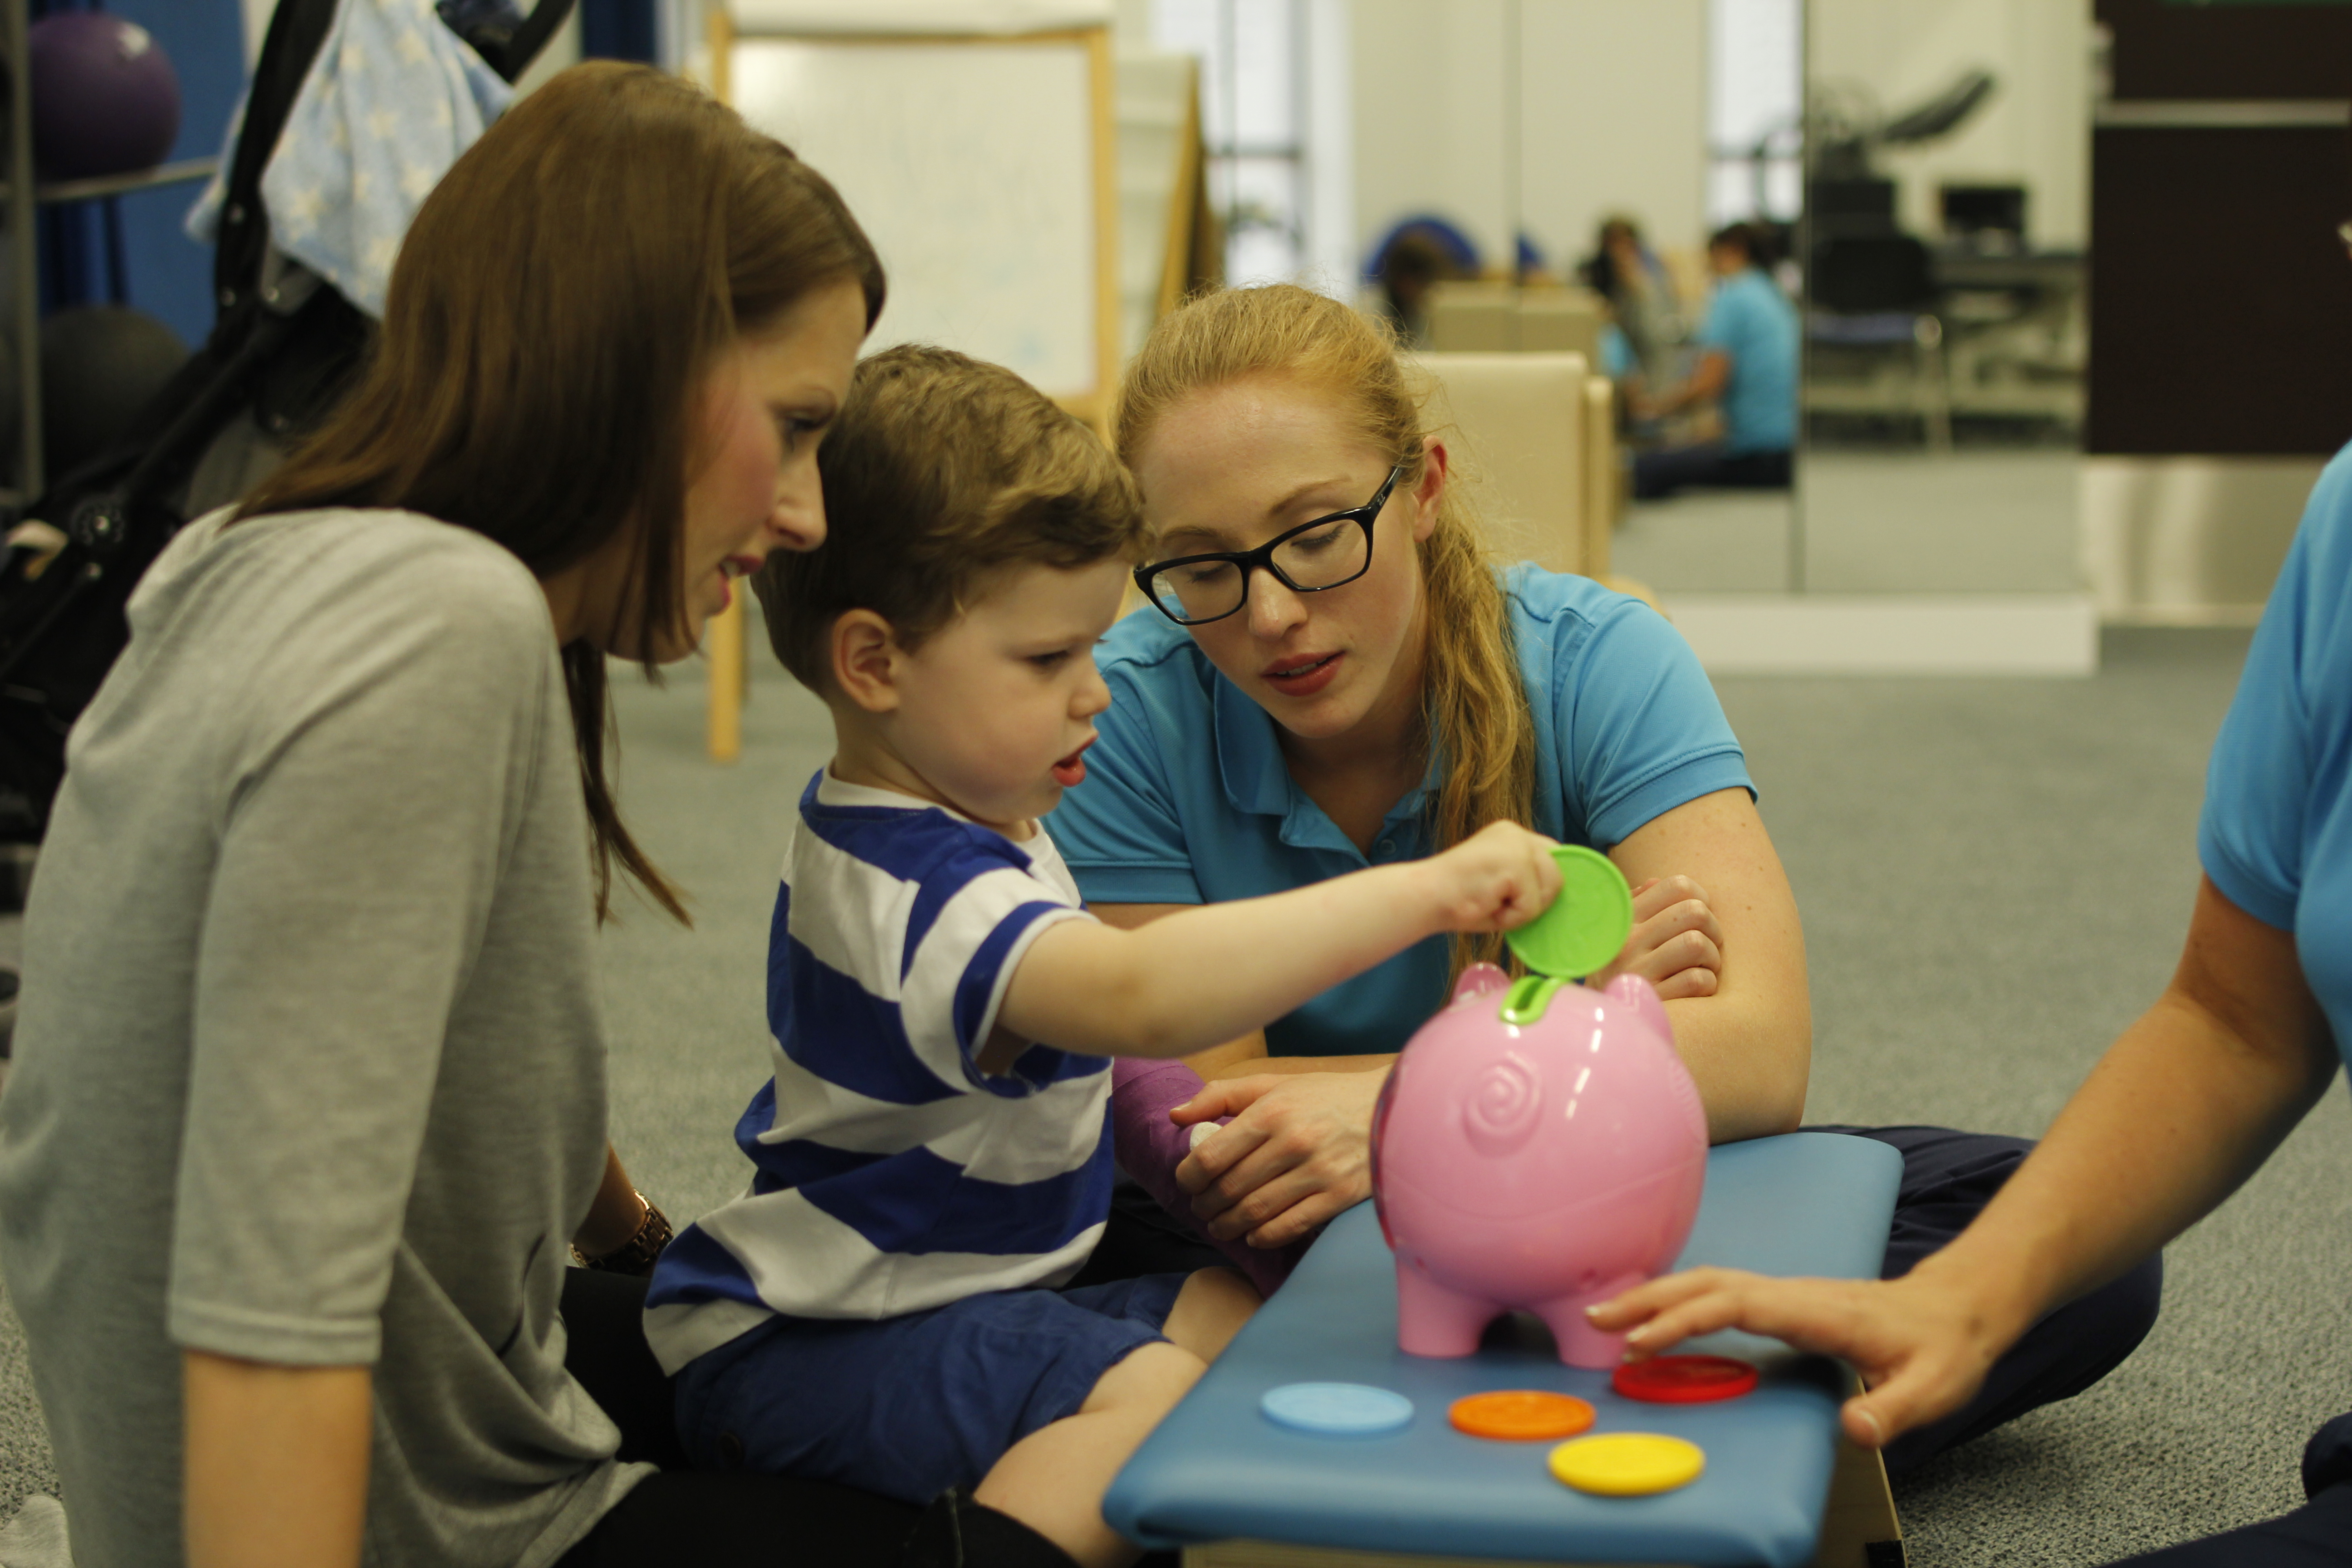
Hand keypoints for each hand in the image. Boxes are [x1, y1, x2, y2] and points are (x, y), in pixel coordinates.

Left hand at [1168, 1070, 1385, 1247]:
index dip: (1189, 1176)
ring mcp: (1317, 1172)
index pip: (1212, 1155)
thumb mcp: (1274, 1084)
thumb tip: (1176, 1116)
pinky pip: (1289, 1226)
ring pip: (1255, 1212)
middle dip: (1206, 1204)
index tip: (1187, 1181)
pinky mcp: (1338, 1196)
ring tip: (1220, 1225)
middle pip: (1229, 1188)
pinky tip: (1253, 1234)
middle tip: (1201, 1207)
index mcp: (1272, 1111)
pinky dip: (1263, 1236)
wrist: (1391, 1108)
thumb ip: (1221, 1096)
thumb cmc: (1325, 1096)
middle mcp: (1292, 1142)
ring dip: (1228, 1225)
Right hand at [1419, 822, 1558, 934]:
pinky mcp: (1515, 863)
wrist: (1427, 896)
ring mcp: (1517, 845)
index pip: (1551, 855)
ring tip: (1493, 904)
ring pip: (1549, 889)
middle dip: (1537, 898)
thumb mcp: (1499, 881)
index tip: (1532, 900)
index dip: (1546, 881)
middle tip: (1501, 904)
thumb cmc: (1457, 898)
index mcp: (1510, 834)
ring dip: (1524, 909)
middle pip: (1557, 873)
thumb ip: (1525, 879)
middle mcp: (1517, 833)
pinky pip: (1532, 905)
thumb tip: (1555, 895)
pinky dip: (1512, 917)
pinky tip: (1488, 906)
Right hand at [1585, 1265, 2012, 1450]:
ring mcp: (1786, 1293)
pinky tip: (1654, 1314)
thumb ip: (1895, 1409)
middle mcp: (1794, 1293)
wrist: (1957, 1308)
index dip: (1686, 1320)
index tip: (1642, 1343)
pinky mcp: (1783, 1300)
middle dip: (1649, 1299)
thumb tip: (1854, 1429)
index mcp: (1819, 1311)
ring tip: (1608, 1315)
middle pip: (1707, 1282)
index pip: (1737, 1305)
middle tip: (1595, 1319)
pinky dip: (1678, 1298)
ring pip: (1708, 1281)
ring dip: (1657, 1294)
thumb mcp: (1934, 1387)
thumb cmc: (1944, 1348)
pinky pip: (1719, 1291)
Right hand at [1589, 875, 1725, 999]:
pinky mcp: (1652, 1000)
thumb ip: (1635, 906)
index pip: (1677, 886)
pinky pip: (1697, 980)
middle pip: (1694, 912)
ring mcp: (1638, 970)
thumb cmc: (1616, 972)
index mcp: (1624, 918)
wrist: (1598, 1022)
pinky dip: (1707, 985)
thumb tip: (1656, 882)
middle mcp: (1627, 940)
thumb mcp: (1615, 936)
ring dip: (1712, 959)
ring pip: (1696, 944)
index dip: (1700, 898)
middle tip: (1708, 946)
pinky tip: (1696, 990)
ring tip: (1704, 969)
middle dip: (1713, 930)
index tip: (1699, 917)